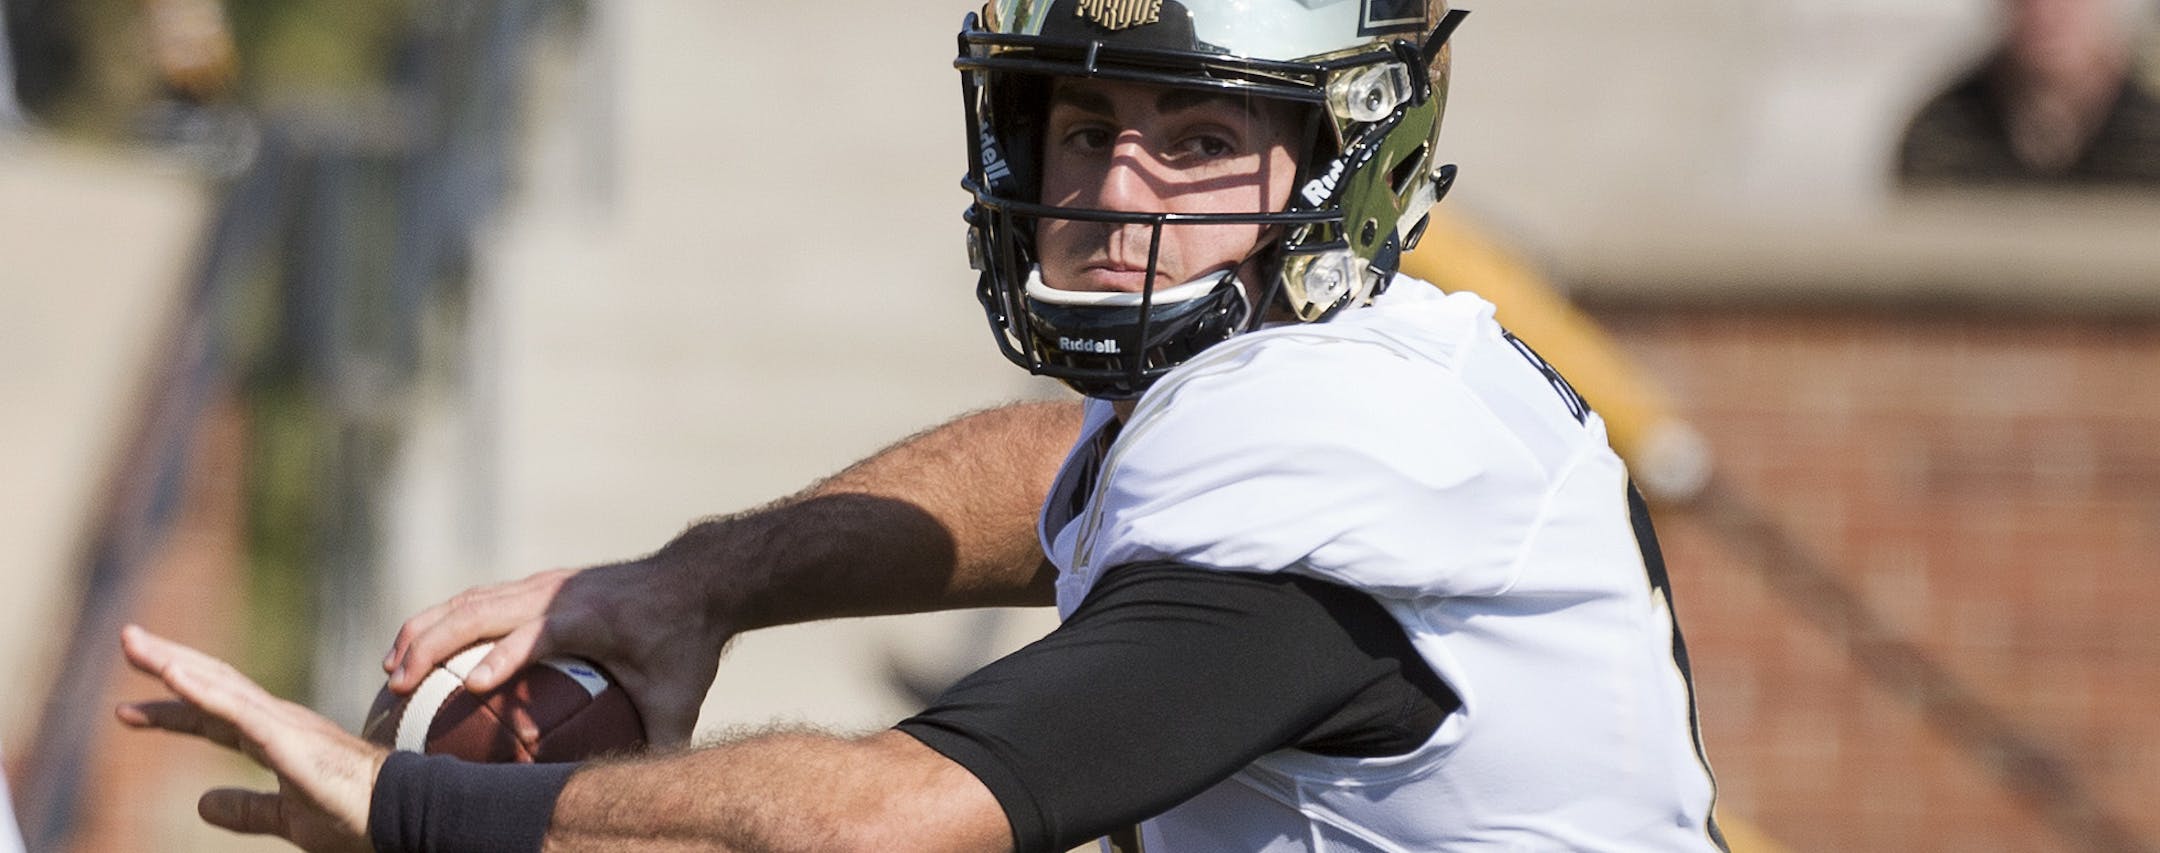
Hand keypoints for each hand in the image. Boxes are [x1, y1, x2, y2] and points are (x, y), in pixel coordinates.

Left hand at [116, 625, 383, 852]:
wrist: (402, 814)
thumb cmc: (357, 815)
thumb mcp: (288, 818)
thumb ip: (246, 810)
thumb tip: (201, 805)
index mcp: (276, 738)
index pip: (214, 717)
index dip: (171, 711)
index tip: (127, 709)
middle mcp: (277, 721)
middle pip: (213, 685)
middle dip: (167, 662)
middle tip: (127, 640)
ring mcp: (283, 726)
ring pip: (220, 686)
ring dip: (174, 663)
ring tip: (135, 644)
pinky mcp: (288, 739)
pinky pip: (237, 711)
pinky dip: (203, 691)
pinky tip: (173, 676)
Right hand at [380, 559, 729, 745]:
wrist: (696, 580)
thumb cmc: (685, 644)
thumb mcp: (679, 699)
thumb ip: (657, 744)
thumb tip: (633, 797)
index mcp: (589, 617)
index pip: (540, 631)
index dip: (506, 656)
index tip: (473, 686)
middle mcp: (557, 593)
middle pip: (483, 608)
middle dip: (433, 643)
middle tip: (397, 687)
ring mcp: (543, 584)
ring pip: (469, 600)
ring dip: (425, 630)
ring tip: (391, 672)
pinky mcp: (536, 585)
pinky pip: (477, 600)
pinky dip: (441, 622)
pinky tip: (417, 654)